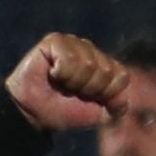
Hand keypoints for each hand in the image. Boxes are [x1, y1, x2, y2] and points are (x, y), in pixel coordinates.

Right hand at [5, 33, 123, 133]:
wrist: (34, 114)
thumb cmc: (64, 111)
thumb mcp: (98, 114)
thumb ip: (117, 107)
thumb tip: (122, 99)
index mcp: (106, 65)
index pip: (121, 76)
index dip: (105, 93)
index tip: (88, 98)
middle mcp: (92, 51)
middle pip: (106, 70)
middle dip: (88, 89)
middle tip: (71, 91)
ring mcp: (74, 44)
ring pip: (89, 64)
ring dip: (73, 82)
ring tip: (60, 83)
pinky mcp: (55, 41)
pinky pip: (69, 58)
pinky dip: (60, 73)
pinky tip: (51, 74)